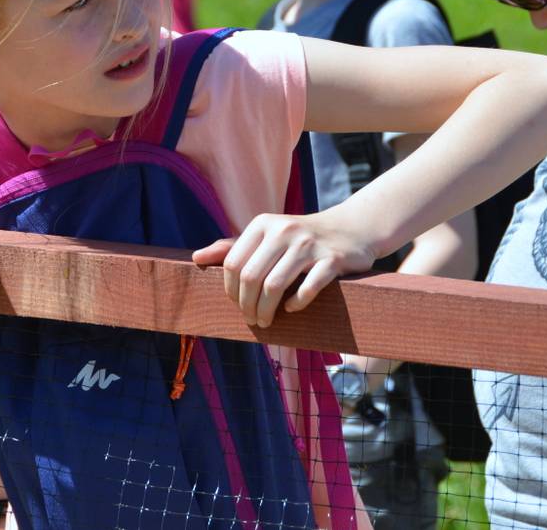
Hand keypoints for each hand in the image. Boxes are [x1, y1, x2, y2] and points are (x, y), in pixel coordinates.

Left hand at [193, 207, 381, 327]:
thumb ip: (232, 248)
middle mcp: (284, 230)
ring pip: (276, 286)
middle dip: (247, 306)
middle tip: (252, 320)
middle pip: (251, 277)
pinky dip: (296, 304)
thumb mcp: (266, 237)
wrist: (350, 229)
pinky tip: (292, 308)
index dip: (230, 290)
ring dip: (267, 311)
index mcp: (263, 224)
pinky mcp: (333, 260)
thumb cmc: (299, 239)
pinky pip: (308, 288)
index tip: (238, 305)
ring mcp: (310, 244)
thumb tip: (196, 258)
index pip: (233, 263)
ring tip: (266, 321)